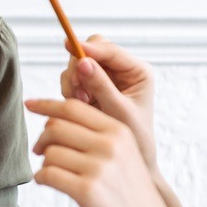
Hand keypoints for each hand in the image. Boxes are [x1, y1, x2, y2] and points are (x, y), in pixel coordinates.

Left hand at [24, 95, 184, 206]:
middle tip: (38, 150)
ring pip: (50, 152)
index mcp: (121, 131)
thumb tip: (55, 121)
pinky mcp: (88, 192)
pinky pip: (48, 175)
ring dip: (44, 163)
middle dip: (42, 138)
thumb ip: (99, 137)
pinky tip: (47, 184)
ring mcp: (100, 168)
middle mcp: (111, 145)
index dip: (46, 104)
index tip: (29, 104)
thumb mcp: (126, 158)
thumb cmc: (135, 200)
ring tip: (52, 174)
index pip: (73, 107)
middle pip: (57, 126)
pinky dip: (42, 179)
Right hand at [60, 35, 158, 173]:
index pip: (109, 50)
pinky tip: (80, 105)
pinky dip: (70, 90)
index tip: (69, 45)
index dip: (89, 48)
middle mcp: (122, 71)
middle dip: (79, 67)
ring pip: (78, 64)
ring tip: (81, 102)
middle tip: (77, 90)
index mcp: (137, 71)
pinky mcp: (92, 89)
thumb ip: (101, 86)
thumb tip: (83, 62)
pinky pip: (74, 79)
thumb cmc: (135, 139)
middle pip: (91, 51)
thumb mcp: (119, 111)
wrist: (133, 161)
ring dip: (73, 81)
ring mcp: (106, 79)